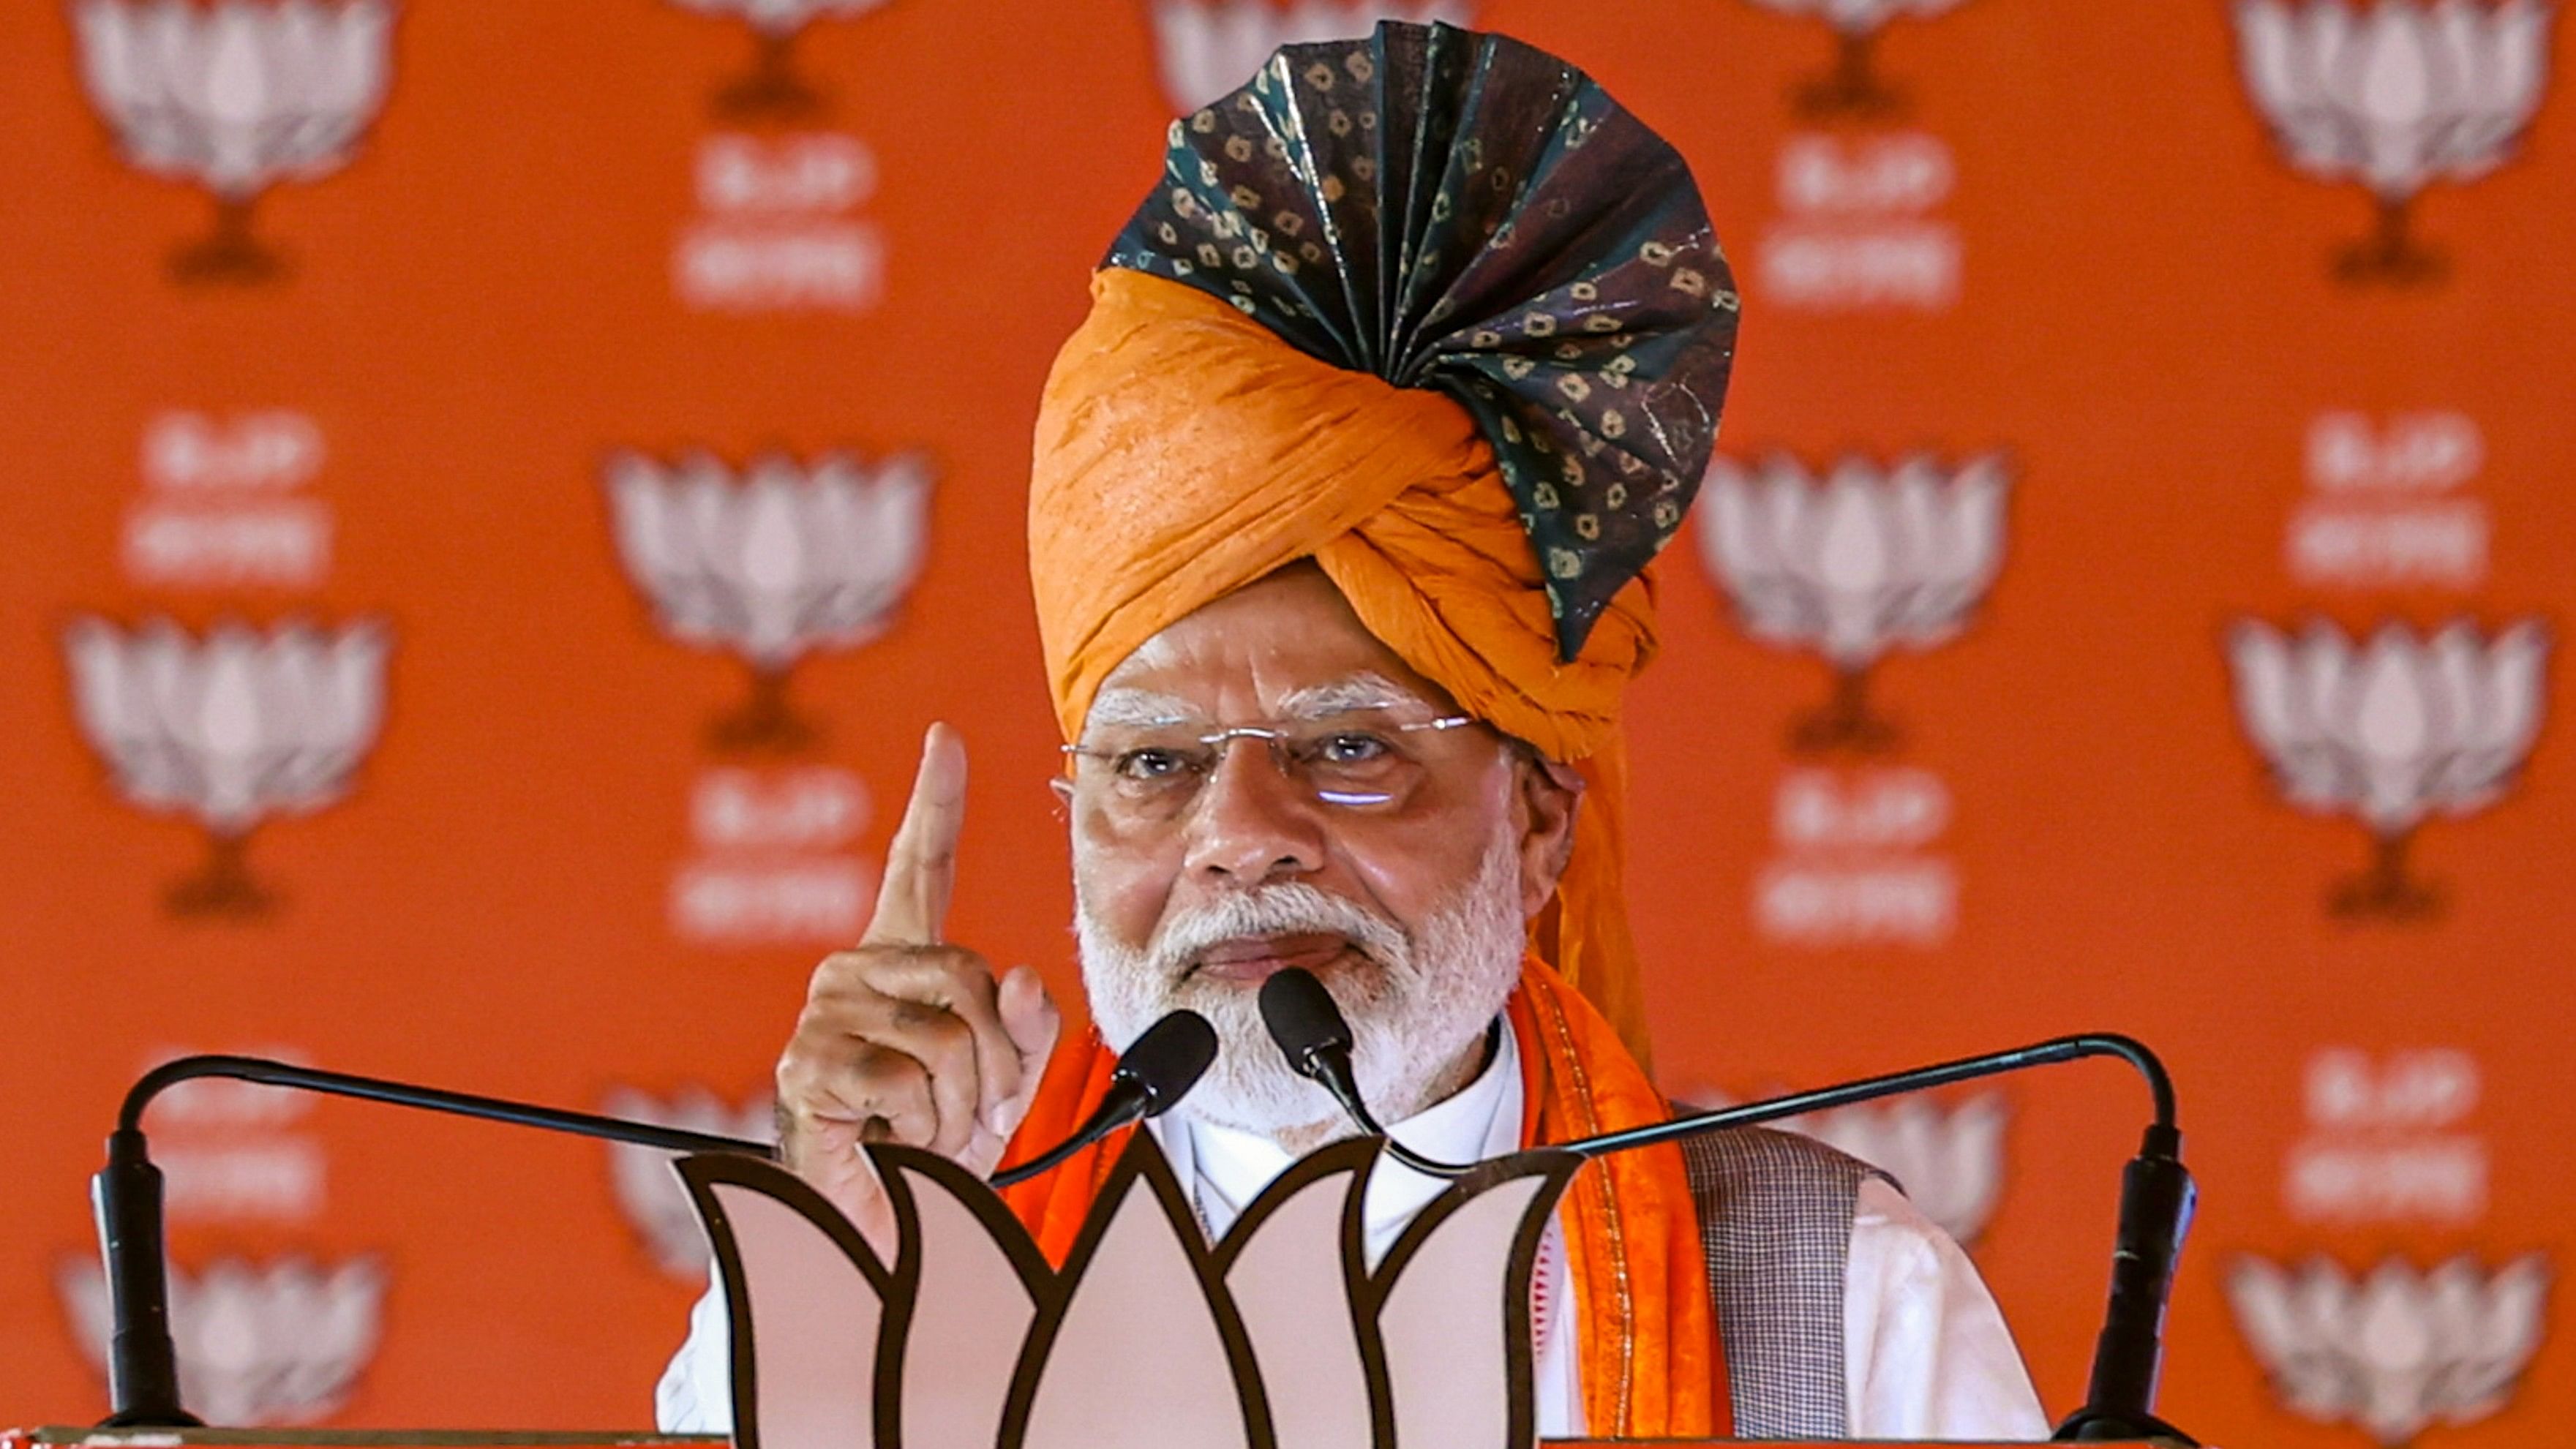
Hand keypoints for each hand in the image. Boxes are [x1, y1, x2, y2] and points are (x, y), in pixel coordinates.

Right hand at [773, 723, 1060, 1244]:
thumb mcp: (1004, 1078)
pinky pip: (908, 1078)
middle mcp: (857, 970)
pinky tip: (891, 1141)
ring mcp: (826, 1012)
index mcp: (904, 962)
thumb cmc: (935, 1143)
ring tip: (925, 1130)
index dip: (935, 801)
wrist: (883, 1220)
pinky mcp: (807, 1063)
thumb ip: (1026, 1025)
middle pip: (970, 975)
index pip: (921, 866)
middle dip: (993, 1059)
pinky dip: (921, 1127)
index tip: (946, 738)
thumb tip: (1023, 978)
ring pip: (947, 1035)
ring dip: (960, 1105)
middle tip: (965, 1108)